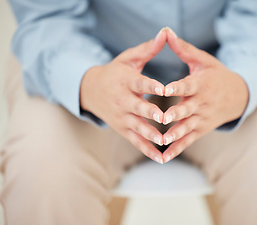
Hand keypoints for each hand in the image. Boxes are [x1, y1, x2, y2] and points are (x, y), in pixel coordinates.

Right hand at [80, 29, 167, 163]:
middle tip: (163, 117)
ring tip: (164, 143)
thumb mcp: (129, 58)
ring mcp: (121, 117)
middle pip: (137, 108)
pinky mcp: (122, 129)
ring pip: (137, 127)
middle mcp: (122, 100)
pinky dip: (147, 150)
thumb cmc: (116, 72)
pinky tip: (161, 158)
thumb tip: (165, 33)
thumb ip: (148, 49)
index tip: (165, 88)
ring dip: (150, 135)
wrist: (91, 90)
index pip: (139, 83)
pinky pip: (136, 141)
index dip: (151, 85)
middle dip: (150, 113)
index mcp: (125, 81)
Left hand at [161, 28, 248, 162]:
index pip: (187, 86)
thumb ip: (184, 49)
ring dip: (175, 135)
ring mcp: (202, 118)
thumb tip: (166, 32)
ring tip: (163, 141)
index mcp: (201, 84)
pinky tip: (164, 157)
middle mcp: (202, 103)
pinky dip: (177, 149)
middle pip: (187, 109)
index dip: (176, 88)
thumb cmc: (216, 75)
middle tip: (163, 118)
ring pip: (187, 128)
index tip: (164, 89)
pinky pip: (188, 141)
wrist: (237, 96)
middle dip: (175, 114)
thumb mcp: (203, 61)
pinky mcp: (200, 129)